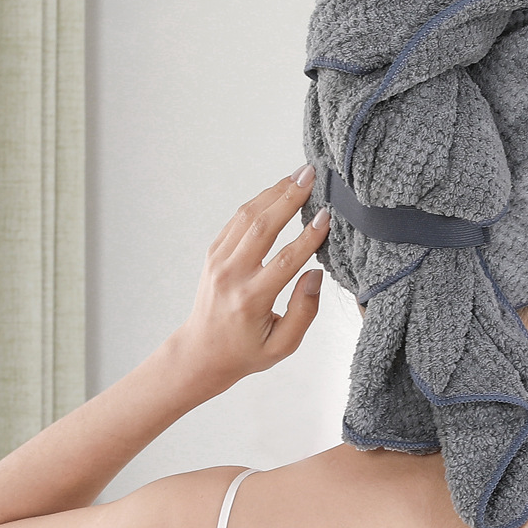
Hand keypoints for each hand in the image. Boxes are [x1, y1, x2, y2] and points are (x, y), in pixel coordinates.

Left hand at [170, 165, 330, 394]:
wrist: (201, 352)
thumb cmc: (246, 351)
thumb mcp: (282, 346)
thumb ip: (304, 312)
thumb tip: (315, 274)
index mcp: (250, 299)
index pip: (285, 260)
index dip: (308, 236)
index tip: (326, 216)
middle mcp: (231, 276)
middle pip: (262, 227)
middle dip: (289, 197)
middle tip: (310, 175)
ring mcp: (218, 261)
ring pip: (247, 217)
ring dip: (273, 192)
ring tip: (297, 175)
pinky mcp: (213, 253)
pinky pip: (236, 220)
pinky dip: (258, 201)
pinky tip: (276, 191)